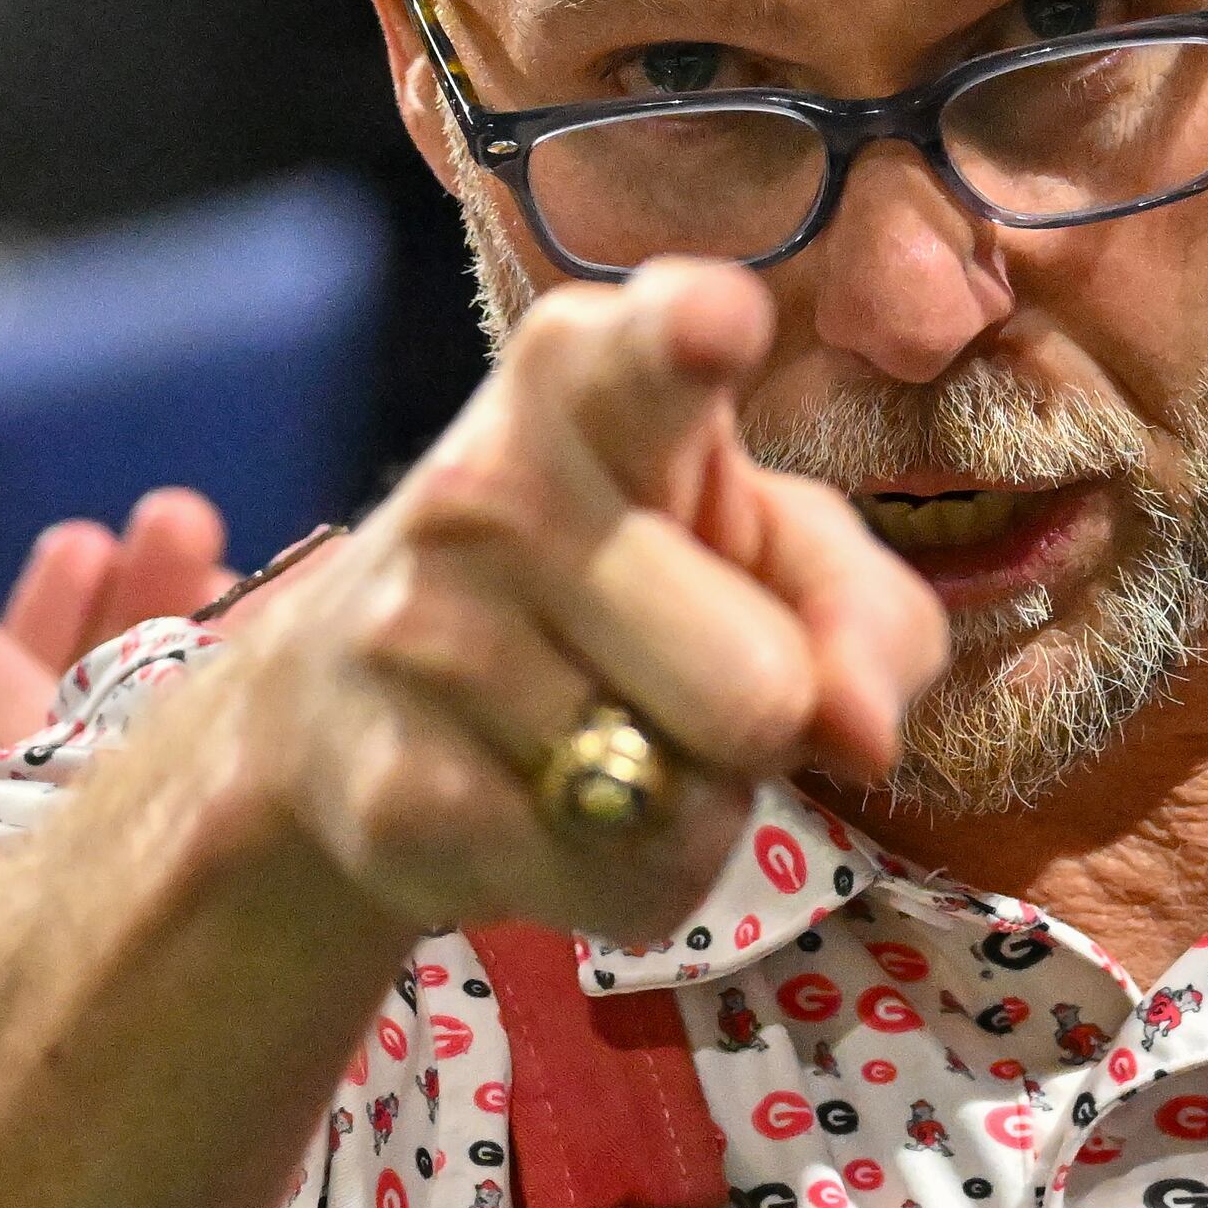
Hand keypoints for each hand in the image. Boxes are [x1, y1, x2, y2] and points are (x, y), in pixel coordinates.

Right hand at [197, 259, 948, 946]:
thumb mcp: (767, 549)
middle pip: (759, 689)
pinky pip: (617, 884)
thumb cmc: (617, 579)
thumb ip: (861, 607)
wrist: (346, 704)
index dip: (691, 339)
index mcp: (588, 376)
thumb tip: (861, 730)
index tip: (716, 323)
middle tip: (689, 676)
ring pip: (690, 804)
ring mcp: (425, 638)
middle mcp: (491, 483)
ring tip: (613, 737)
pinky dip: (629, 882)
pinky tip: (552, 811)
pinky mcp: (397, 793)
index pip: (647, 350)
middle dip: (766, 719)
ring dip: (693, 802)